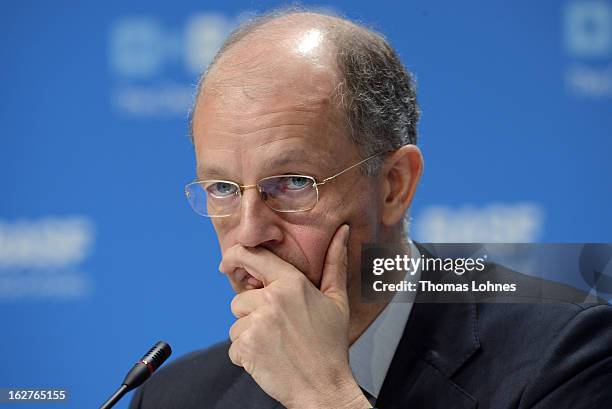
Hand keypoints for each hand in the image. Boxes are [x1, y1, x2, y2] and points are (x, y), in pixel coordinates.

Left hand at [220, 224, 369, 408]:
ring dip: (249, 335)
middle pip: (240, 299)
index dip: (235, 256)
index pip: (254, 257)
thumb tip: (342, 231)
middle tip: (278, 329)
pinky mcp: (246, 346)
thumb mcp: (337, 300)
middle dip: (252, 313)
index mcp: (292, 283)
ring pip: (236, 323)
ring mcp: (257, 323)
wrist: (324, 387)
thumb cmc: (330, 344)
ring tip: (275, 345)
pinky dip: (246, 355)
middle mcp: (272, 300)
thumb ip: (335, 263)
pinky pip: (234, 346)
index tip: (227, 262)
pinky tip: (268, 359)